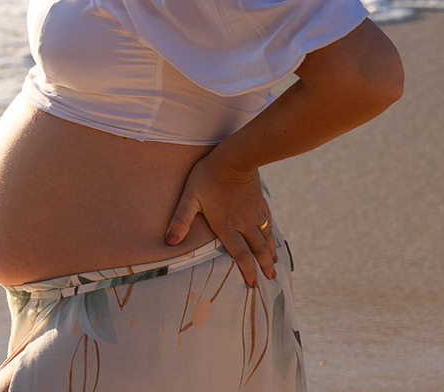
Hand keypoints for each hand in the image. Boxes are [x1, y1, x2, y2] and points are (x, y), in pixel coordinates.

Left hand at [165, 152, 277, 286]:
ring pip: (266, 236)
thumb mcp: (190, 198)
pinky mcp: (259, 200)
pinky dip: (272, 231)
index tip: (253, 284)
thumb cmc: (207, 177)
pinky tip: (273, 234)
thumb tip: (169, 241)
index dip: (247, 270)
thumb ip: (180, 220)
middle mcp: (244, 223)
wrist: (234, 158)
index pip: (240, 254)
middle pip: (257, 249)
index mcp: (227, 226)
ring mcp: (254, 212)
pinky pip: (268, 220)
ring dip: (271, 251)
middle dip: (263, 266)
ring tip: (275, 263)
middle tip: (271, 279)